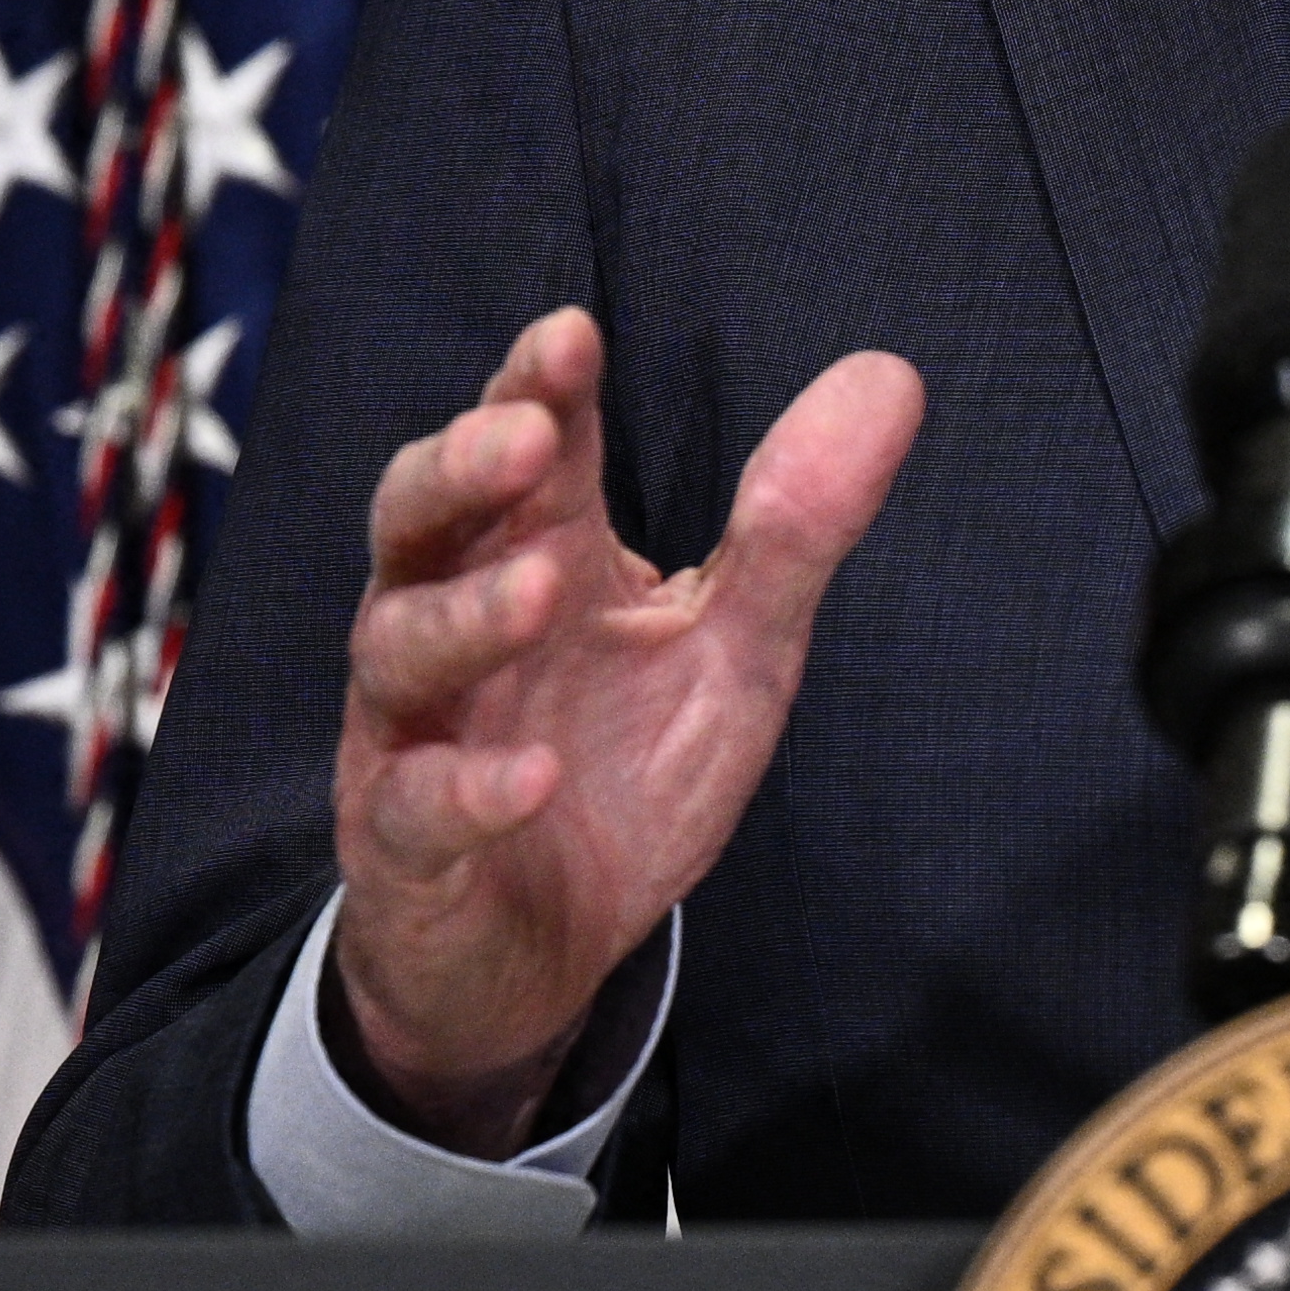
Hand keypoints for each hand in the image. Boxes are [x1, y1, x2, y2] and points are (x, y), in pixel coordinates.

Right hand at [328, 308, 925, 1149]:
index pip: (520, 446)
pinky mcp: (406, 846)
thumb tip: (890, 375)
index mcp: (535, 555)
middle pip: (416, 518)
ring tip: (546, 591)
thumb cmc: (624, 770)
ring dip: (468, 614)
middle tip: (524, 435)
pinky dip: (470, 790)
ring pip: (399, 647)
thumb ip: (795, 526)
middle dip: (459, 468)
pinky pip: (418, 808)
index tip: (573, 333)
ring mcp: (416, 732)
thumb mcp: (736, 649)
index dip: (533, 386)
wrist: (542, 956)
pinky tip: (534, 778)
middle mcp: (453, 625)